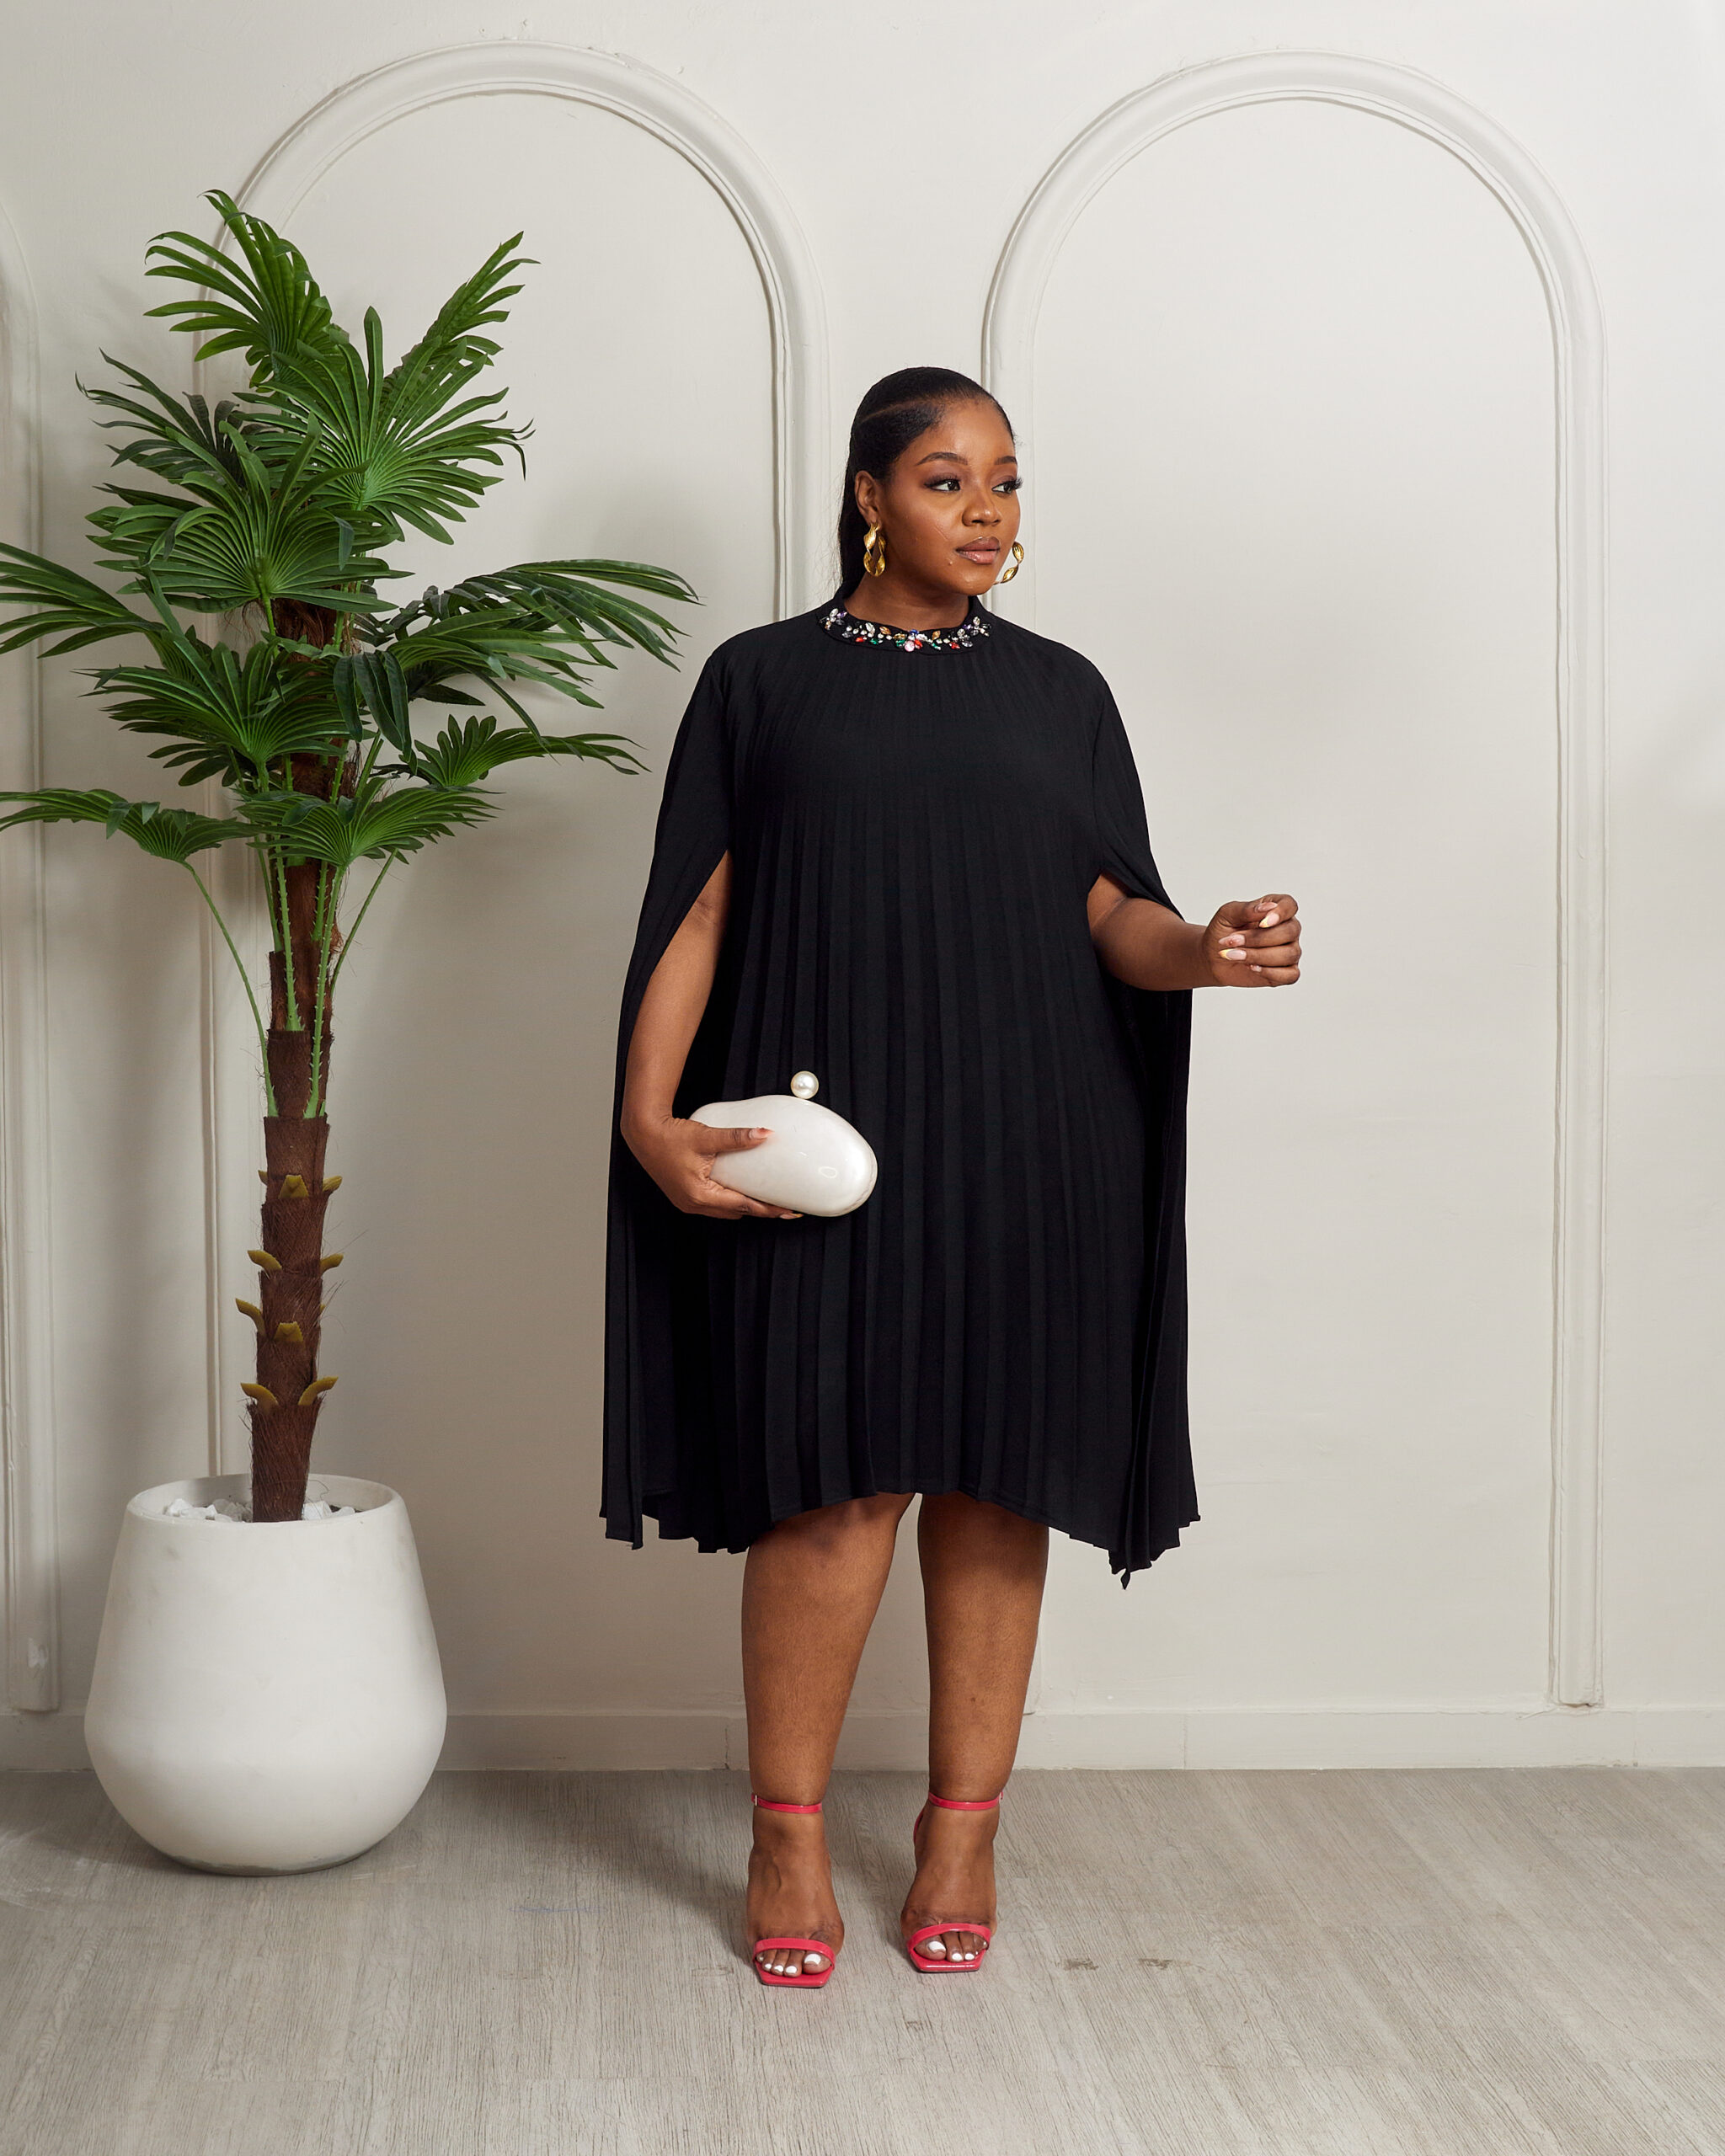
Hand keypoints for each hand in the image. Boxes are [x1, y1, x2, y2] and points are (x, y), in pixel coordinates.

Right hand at [622, 1113, 801, 1219]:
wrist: (643, 1134)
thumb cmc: (668, 1136)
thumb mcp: (706, 1136)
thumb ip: (737, 1137)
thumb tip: (764, 1134)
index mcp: (700, 1194)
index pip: (743, 1207)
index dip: (768, 1209)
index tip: (788, 1210)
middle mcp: (693, 1204)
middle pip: (736, 1213)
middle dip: (760, 1211)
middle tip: (782, 1206)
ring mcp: (687, 1203)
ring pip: (724, 1212)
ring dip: (744, 1207)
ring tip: (764, 1199)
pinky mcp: (685, 1197)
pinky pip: (713, 1205)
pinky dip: (729, 1201)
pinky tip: (738, 1190)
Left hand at [1203, 894, 1301, 986]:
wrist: (1213, 958)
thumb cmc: (1223, 932)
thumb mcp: (1227, 915)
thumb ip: (1247, 909)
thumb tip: (1268, 907)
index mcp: (1276, 909)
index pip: (1289, 905)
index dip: (1281, 913)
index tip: (1262, 923)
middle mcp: (1288, 928)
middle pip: (1290, 932)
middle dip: (1258, 939)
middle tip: (1233, 941)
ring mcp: (1290, 950)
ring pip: (1288, 954)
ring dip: (1258, 956)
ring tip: (1234, 955)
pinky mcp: (1287, 972)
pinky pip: (1290, 975)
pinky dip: (1270, 972)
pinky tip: (1251, 967)